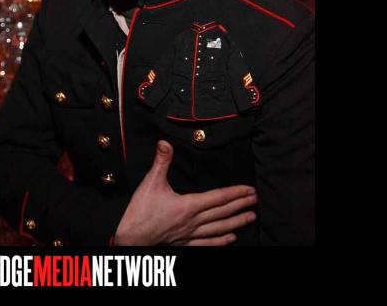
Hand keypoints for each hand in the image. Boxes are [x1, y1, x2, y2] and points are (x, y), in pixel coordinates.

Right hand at [114, 140, 256, 245]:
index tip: (249, 189)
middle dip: (241, 205)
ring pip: (219, 228)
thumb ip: (161, 162)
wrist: (131, 237)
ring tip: (251, 217)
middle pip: (223, 212)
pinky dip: (221, 241)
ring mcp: (190, 234)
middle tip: (255, 200)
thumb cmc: (140, 211)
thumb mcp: (150, 182)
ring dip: (236, 222)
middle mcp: (193, 221)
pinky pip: (207, 243)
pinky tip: (231, 238)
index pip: (218, 198)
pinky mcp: (185, 243)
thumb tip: (165, 143)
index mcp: (188, 206)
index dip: (235, 193)